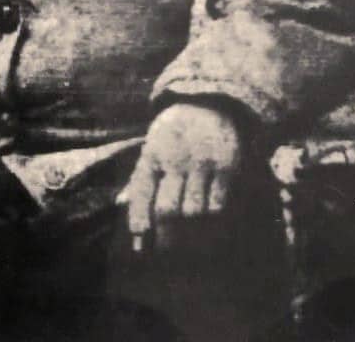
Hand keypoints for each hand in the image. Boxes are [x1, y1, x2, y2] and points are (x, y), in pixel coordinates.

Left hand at [120, 104, 241, 250]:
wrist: (210, 103)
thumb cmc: (174, 135)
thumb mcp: (153, 149)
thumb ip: (142, 183)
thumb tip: (128, 220)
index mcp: (152, 153)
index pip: (141, 193)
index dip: (139, 220)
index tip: (140, 241)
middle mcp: (175, 157)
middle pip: (167, 210)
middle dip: (166, 238)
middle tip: (167, 251)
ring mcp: (202, 162)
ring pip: (193, 213)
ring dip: (191, 230)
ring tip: (189, 237)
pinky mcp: (225, 166)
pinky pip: (217, 205)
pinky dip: (211, 217)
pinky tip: (207, 218)